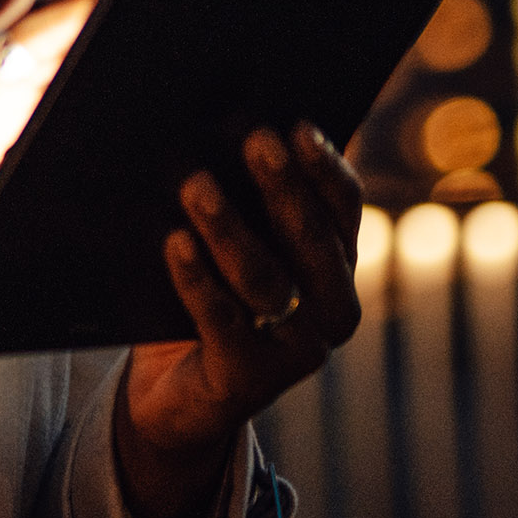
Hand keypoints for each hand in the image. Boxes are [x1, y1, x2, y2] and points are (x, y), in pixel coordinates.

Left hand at [114, 122, 364, 517]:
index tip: (297, 125)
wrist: (175, 394)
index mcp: (337, 266)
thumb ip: (245, 200)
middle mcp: (332, 311)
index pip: (343, 208)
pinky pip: (222, 321)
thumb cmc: (206, 297)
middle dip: (281, 187)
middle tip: (252, 140)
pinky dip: (197, 279)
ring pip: (266, 280)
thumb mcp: (234, 245)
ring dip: (230, 228)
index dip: (324, 166)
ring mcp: (297, 351)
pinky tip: (174, 242)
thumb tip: (225, 124)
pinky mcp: (249, 380)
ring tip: (196, 185)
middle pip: (309, 239)